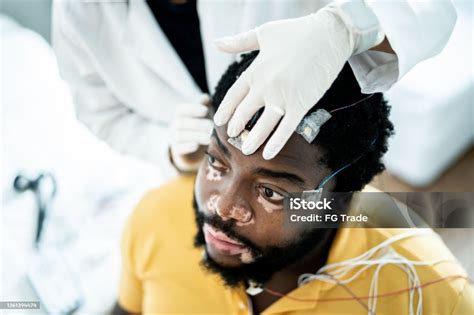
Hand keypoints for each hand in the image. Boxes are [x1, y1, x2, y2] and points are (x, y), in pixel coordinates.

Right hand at [170, 94, 212, 171]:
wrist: (194, 147)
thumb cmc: (200, 125)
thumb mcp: (202, 115)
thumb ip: (204, 105)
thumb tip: (207, 96)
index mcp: (180, 114)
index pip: (182, 109)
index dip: (193, 109)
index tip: (205, 111)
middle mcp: (174, 125)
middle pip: (182, 123)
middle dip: (197, 124)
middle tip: (211, 126)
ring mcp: (174, 138)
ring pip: (180, 136)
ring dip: (195, 136)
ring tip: (209, 137)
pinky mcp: (177, 150)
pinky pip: (179, 148)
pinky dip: (187, 147)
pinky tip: (197, 145)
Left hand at [213, 4, 382, 159]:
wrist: (328, 34)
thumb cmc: (296, 31)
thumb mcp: (263, 33)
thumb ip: (239, 42)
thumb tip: (216, 43)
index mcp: (255, 70)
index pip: (234, 95)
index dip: (225, 110)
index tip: (219, 121)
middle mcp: (265, 86)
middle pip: (245, 113)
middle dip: (236, 126)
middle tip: (232, 135)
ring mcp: (283, 97)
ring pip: (263, 125)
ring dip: (253, 140)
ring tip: (246, 150)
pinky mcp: (301, 104)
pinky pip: (286, 129)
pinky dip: (276, 142)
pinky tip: (268, 153)